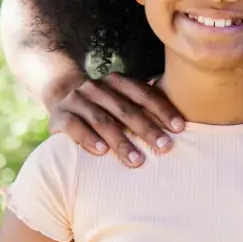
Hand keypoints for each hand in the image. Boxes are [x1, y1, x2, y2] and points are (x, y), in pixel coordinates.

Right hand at [46, 73, 183, 167]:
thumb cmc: (105, 106)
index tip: (180, 128)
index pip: (143, 93)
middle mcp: (97, 87)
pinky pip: (74, 127)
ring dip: (121, 141)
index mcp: (117, 81)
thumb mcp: (123, 101)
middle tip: (165, 147)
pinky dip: (88, 139)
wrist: (59, 97)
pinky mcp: (59, 117)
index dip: (163, 109)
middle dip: (147, 129)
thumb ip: (146, 107)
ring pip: (102, 120)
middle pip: (126, 109)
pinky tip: (101, 152)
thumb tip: (183, 124)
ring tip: (137, 160)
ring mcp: (76, 100)